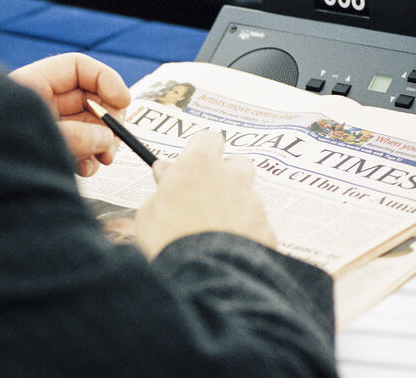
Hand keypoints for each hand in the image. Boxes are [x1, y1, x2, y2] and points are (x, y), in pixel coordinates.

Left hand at [9, 53, 130, 175]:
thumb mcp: (40, 138)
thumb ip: (76, 135)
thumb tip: (106, 138)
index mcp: (33, 84)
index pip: (78, 68)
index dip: (105, 80)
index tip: (124, 102)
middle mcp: (40, 102)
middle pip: (88, 97)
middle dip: (108, 118)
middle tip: (116, 140)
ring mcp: (45, 126)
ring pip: (87, 125)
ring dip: (101, 142)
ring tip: (103, 160)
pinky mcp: (46, 149)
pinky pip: (77, 147)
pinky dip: (88, 157)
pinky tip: (86, 169)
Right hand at [136, 132, 275, 259]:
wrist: (205, 276)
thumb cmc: (169, 239)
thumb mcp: (149, 211)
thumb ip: (162, 187)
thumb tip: (164, 171)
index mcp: (201, 164)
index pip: (207, 138)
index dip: (198, 151)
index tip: (187, 166)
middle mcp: (232, 177)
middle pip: (237, 162)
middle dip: (225, 175)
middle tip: (204, 196)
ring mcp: (253, 203)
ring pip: (248, 195)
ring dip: (235, 206)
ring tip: (213, 230)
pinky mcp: (266, 230)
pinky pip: (256, 225)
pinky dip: (246, 233)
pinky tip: (228, 250)